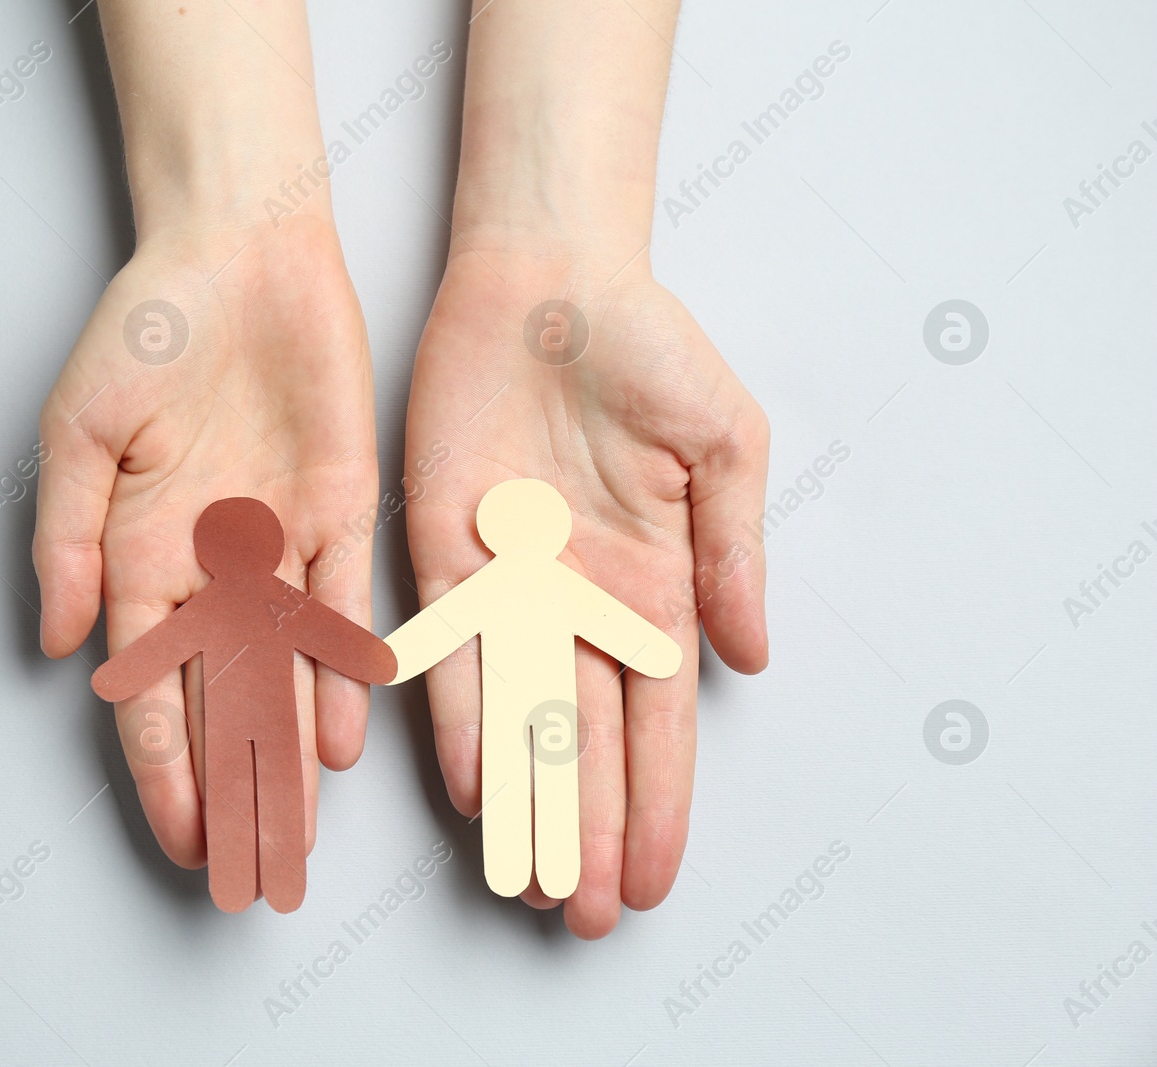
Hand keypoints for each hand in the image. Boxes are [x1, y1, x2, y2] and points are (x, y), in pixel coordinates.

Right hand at [34, 213, 379, 875]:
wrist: (241, 250)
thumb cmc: (147, 329)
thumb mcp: (81, 429)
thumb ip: (67, 539)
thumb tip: (55, 645)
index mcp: (141, 555)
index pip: (151, 693)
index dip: (163, 772)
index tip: (181, 843)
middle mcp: (214, 567)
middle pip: (222, 707)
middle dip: (234, 792)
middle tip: (250, 874)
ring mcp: (281, 546)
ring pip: (287, 676)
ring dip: (289, 758)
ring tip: (296, 835)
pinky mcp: (345, 512)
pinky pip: (347, 609)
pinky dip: (344, 674)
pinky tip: (344, 738)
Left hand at [402, 241, 768, 936]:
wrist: (550, 282)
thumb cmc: (649, 349)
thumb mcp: (726, 447)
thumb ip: (735, 555)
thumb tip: (753, 658)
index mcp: (654, 586)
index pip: (659, 723)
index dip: (659, 803)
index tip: (655, 878)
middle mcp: (578, 602)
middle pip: (588, 741)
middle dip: (589, 829)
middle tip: (585, 914)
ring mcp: (510, 584)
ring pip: (519, 717)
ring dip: (527, 798)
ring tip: (529, 878)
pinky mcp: (444, 551)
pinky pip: (447, 650)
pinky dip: (456, 717)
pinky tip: (469, 781)